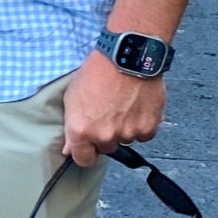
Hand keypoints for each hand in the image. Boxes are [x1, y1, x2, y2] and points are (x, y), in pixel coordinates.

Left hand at [62, 50, 165, 166]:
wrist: (126, 58)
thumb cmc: (97, 72)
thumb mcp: (72, 98)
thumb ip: (71, 127)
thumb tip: (69, 149)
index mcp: (81, 131)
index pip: (83, 160)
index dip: (85, 152)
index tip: (88, 146)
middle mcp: (104, 136)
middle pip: (106, 148)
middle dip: (106, 135)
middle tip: (107, 114)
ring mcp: (127, 133)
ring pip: (125, 140)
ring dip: (125, 129)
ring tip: (123, 105)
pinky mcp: (148, 128)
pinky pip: (143, 135)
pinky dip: (142, 125)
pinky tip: (137, 107)